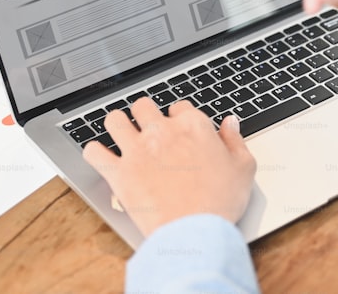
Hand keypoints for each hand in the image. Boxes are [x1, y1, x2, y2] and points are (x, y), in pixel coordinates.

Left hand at [83, 98, 256, 236]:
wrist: (195, 232)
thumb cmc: (220, 202)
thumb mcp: (243, 168)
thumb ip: (235, 140)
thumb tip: (230, 123)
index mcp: (193, 126)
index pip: (180, 107)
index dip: (180, 117)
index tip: (181, 130)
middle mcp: (162, 132)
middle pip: (144, 106)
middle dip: (145, 114)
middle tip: (149, 128)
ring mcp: (138, 151)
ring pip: (115, 120)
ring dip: (117, 124)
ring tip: (121, 133)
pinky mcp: (119, 173)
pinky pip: (94, 153)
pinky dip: (95, 152)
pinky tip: (101, 156)